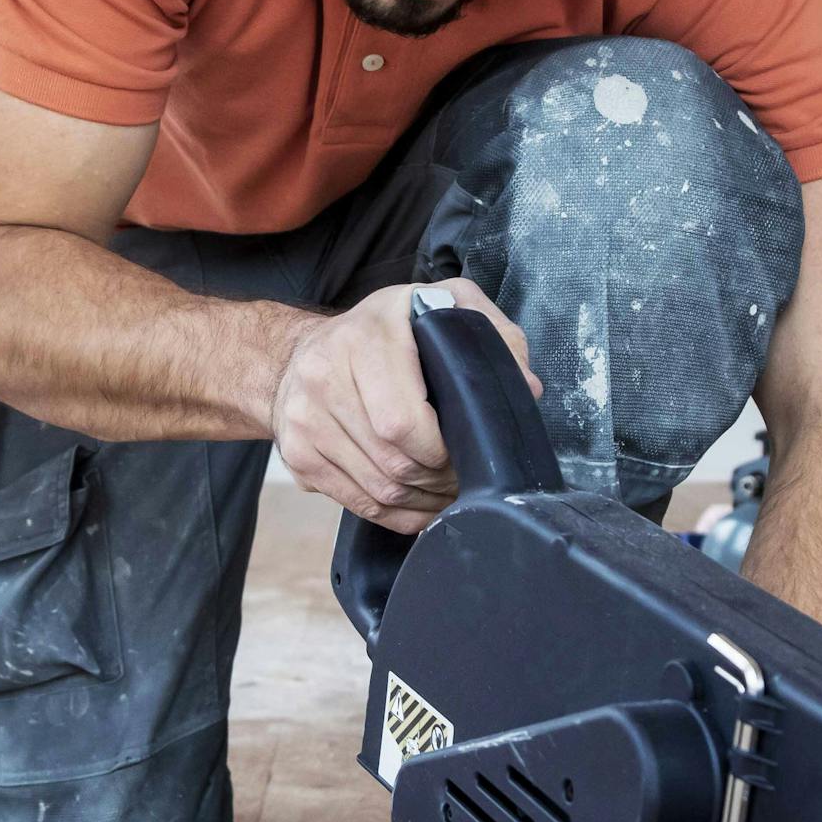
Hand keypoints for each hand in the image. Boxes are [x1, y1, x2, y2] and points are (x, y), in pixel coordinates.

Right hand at [269, 280, 540, 531]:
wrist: (300, 354)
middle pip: (392, 460)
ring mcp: (304, 418)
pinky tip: (420, 503)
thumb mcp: (444, 306)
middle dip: (439, 479)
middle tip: (463, 477)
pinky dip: (397, 515)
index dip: (442, 450)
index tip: (466, 449)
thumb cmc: (387, 334)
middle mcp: (324, 373)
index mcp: (367, 334)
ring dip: (423, 500)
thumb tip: (525, 388)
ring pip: (378, 489)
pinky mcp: (296, 455)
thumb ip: (491, 333)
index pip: (401, 421)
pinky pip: (358, 504)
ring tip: (447, 490)